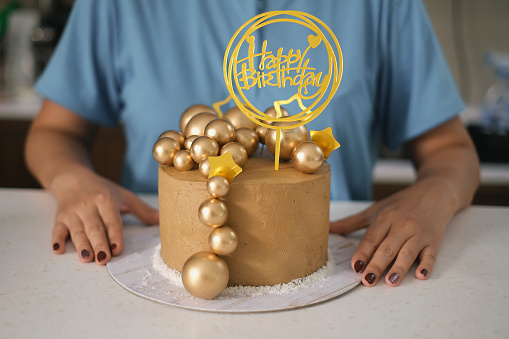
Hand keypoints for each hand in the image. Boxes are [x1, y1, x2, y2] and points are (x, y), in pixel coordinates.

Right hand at [50, 165, 158, 264]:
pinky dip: (57, 239)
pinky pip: (57, 229)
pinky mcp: (60, 218)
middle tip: (103, 259)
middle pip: (94, 227)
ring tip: (86, 258)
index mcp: (106, 201)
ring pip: (77, 231)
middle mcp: (89, 206)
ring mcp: (73, 213)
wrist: (73, 178)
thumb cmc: (102, 190)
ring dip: (81, 245)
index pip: (112, 220)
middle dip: (99, 243)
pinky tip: (58, 250)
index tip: (118, 248)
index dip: (115, 234)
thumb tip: (161, 221)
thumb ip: (141, 210)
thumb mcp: (124, 196)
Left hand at [330, 178, 456, 286]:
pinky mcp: (434, 240)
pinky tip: (421, 275)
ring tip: (390, 281)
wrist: (434, 193)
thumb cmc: (401, 204)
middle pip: (387, 248)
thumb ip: (352, 222)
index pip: (371, 238)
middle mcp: (401, 225)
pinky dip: (426, 265)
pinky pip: (430, 254)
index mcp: (385, 218)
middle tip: (367, 281)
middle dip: (377, 265)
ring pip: (408, 252)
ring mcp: (418, 233)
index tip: (355, 266)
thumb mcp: (375, 210)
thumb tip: (328, 228)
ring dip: (400, 267)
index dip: (363, 252)